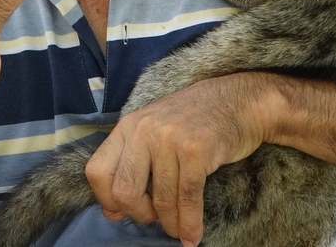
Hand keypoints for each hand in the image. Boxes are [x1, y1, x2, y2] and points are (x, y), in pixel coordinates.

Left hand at [85, 73, 278, 246]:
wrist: (238, 101)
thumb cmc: (194, 121)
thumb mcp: (153, 132)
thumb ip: (130, 165)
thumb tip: (111, 211)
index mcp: (127, 127)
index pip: (97, 172)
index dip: (107, 199)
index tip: (123, 211)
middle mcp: (143, 130)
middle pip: (124, 191)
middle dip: (139, 214)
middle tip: (154, 218)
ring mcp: (169, 139)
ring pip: (161, 199)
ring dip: (171, 223)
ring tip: (179, 230)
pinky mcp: (196, 150)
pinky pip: (188, 197)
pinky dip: (190, 223)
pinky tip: (193, 235)